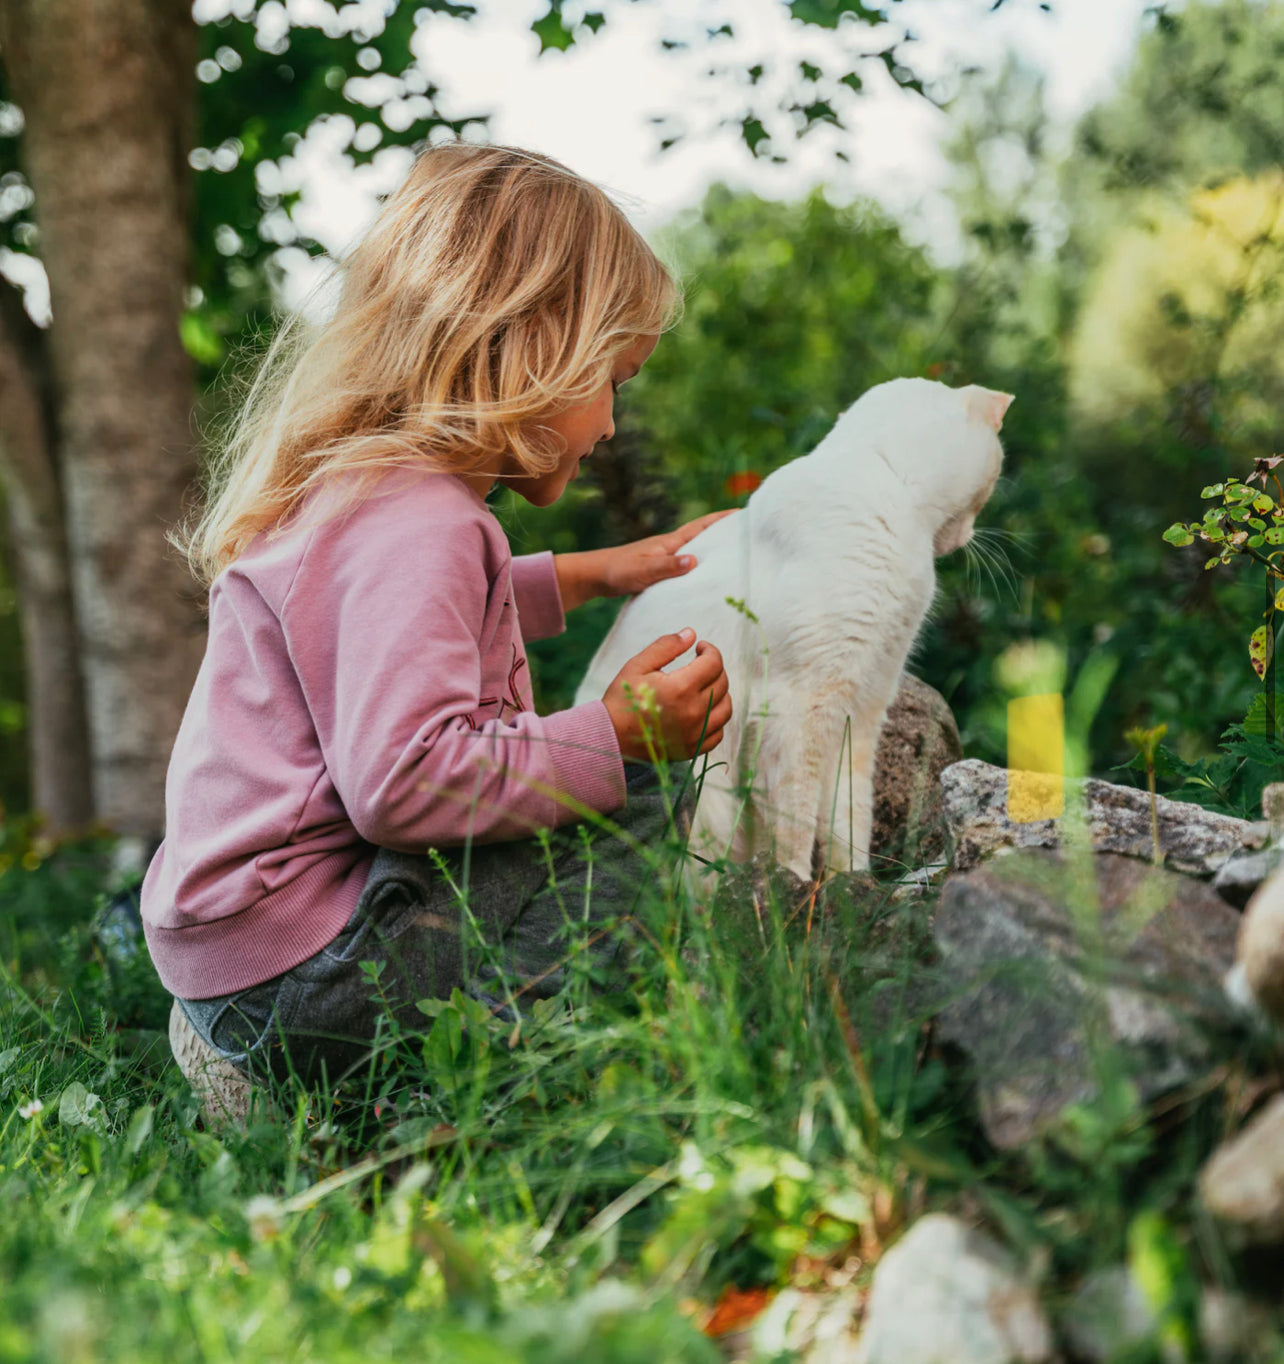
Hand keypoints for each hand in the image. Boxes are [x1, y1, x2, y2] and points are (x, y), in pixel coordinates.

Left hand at [554, 510, 736, 609]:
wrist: (593, 576)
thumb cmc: (617, 571)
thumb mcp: (643, 570)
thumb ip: (667, 566)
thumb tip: (695, 561)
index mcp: (669, 542)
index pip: (702, 526)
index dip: (723, 519)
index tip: (744, 512)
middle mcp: (670, 547)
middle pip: (703, 536)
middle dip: (725, 532)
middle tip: (748, 534)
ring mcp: (664, 557)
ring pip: (695, 550)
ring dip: (713, 550)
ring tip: (734, 556)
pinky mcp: (659, 569)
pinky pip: (685, 565)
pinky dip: (699, 566)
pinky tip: (705, 577)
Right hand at [602, 628, 732, 762]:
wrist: (611, 736)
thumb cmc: (623, 698)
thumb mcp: (638, 665)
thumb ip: (666, 647)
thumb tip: (691, 634)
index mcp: (681, 688)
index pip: (713, 662)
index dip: (710, 650)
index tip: (700, 647)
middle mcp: (694, 712)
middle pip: (722, 683)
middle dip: (715, 668)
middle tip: (701, 664)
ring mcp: (696, 733)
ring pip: (726, 708)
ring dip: (721, 693)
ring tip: (705, 686)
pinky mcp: (693, 748)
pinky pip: (718, 733)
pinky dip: (716, 720)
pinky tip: (704, 711)